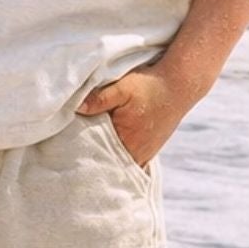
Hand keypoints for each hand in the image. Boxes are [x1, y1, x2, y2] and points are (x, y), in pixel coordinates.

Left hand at [76, 64, 196, 166]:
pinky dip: (118, 157)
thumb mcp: (123, 88)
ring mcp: (145, 153)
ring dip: (106, 158)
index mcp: (128, 141)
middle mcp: (138, 153)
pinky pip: (129, 160)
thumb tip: (76, 109)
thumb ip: (99, 99)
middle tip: (72, 156)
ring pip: (119, 163)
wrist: (180, 84)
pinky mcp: (150, 149)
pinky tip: (108, 151)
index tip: (68, 152)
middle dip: (92, 159)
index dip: (83, 154)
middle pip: (108, 163)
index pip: (99, 157)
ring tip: (86, 154)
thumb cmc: (150, 85)